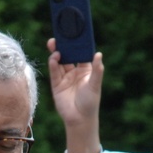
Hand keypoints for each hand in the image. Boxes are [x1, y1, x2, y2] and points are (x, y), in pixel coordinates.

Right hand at [47, 38, 102, 152]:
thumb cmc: (90, 102)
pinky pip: (54, 72)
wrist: (79, 120)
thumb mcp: (95, 85)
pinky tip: (54, 58)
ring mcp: (64, 77)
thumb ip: (97, 70)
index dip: (78, 43)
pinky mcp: (56, 85)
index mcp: (86, 70)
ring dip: (57, 52)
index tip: (75, 32)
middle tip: (60, 34)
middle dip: (64, 45)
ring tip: (54, 43)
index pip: (81, 53)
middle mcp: (74, 72)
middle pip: (68, 55)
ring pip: (59, 61)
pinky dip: (53, 64)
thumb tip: (99, 55)